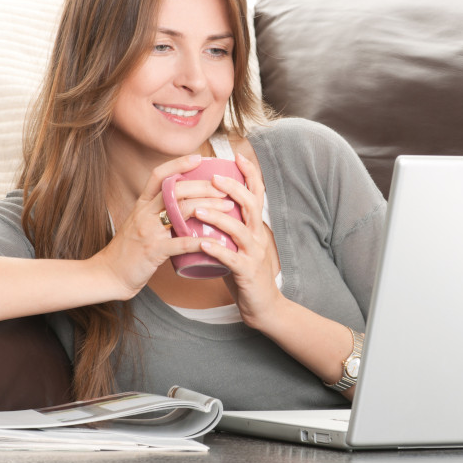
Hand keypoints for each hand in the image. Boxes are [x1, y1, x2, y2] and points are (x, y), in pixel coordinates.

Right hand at [94, 154, 230, 299]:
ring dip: (210, 208)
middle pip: (177, 190)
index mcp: (141, 204)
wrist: (108, 275)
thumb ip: (156, 211)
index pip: (159, 175)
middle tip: (225, 188)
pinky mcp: (153, 251)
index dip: (178, 164)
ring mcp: (148, 231)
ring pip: (183, 211)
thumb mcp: (139, 223)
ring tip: (228, 207)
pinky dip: (200, 241)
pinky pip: (181, 243)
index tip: (199, 158)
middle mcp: (144, 213)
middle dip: (205, 186)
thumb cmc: (128, 250)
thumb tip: (183, 201)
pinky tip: (217, 240)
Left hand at [195, 153, 285, 329]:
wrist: (264, 307)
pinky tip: (204, 245)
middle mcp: (258, 236)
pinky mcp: (247, 273)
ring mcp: (255, 254)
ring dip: (218, 218)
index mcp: (256, 226)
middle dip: (234, 188)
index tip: (237, 156)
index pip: (257, 194)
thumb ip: (228, 227)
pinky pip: (232, 259)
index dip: (250, 174)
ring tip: (198, 209)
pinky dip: (218, 251)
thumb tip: (205, 206)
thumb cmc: (245, 273)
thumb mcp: (240, 244)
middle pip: (251, 205)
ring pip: (240, 230)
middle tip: (214, 177)